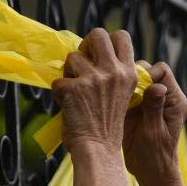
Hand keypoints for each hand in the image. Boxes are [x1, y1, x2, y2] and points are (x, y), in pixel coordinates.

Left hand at [53, 28, 138, 153]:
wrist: (98, 150)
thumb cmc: (108, 127)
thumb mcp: (122, 95)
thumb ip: (113, 75)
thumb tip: (91, 56)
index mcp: (128, 73)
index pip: (121, 36)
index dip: (107, 41)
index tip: (99, 54)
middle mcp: (113, 72)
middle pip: (97, 34)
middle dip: (86, 45)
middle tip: (82, 62)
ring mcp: (92, 79)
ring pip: (72, 57)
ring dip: (69, 72)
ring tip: (74, 91)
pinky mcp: (72, 88)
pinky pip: (58, 81)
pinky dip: (59, 92)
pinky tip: (67, 105)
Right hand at [123, 60, 186, 182]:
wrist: (150, 173)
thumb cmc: (156, 157)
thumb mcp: (154, 133)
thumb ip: (154, 108)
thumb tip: (157, 86)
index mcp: (174, 101)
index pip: (162, 72)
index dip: (148, 73)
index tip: (134, 84)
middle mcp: (163, 98)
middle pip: (148, 72)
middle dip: (133, 77)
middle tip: (121, 88)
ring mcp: (148, 102)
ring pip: (135, 80)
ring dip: (123, 84)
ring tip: (113, 92)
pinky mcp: (136, 108)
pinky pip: (126, 92)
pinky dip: (117, 93)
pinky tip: (109, 100)